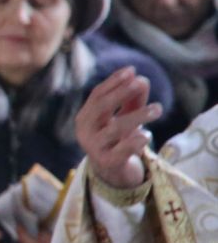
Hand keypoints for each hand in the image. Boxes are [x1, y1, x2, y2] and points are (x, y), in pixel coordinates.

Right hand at [76, 67, 160, 189]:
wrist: (111, 172)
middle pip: (101, 108)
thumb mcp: (124, 116)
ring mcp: (93, 147)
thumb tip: (141, 79)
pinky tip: (146, 136)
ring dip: (137, 116)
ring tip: (157, 109)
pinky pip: (122, 150)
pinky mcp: (106, 162)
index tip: (131, 70)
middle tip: (141, 83)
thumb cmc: (117, 139)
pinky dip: (136, 142)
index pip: (97, 95)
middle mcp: (84, 131)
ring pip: (114, 129)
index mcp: (85, 117)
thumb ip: (132, 99)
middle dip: (121, 93)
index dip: (113, 82)